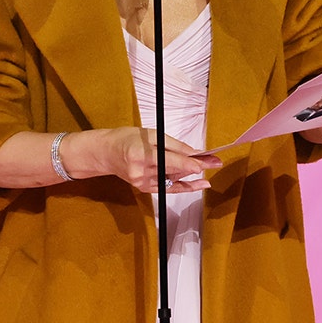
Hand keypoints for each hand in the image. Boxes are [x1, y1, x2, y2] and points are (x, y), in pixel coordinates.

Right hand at [67, 127, 221, 192]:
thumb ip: (172, 144)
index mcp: (142, 154)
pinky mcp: (144, 189)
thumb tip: (194, 153)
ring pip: (173, 180)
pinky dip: (183, 187)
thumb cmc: (127, 138)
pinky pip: (167, 189)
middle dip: (196, 166)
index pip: (171, 160)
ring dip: (192, 178)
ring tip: (210, 177)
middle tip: (215, 162)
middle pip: (174, 170)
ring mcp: (142, 182)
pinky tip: (198, 186)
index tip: (205, 162)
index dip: (189, 162)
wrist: (105, 154)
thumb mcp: (150, 134)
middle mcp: (141, 171)